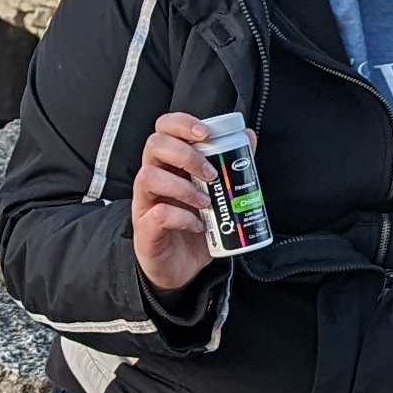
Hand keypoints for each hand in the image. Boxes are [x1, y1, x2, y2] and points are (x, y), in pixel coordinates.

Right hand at [129, 111, 225, 295]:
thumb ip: (230, 165)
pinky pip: (158, 214)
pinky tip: (198, 225)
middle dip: (186, 154)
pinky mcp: (145, 229)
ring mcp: (145, 203)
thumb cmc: (195, 227)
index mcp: (168, 164)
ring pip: (148, 176)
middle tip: (211, 173)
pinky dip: (183, 217)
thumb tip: (248, 136)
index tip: (206, 134)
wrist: (181, 269)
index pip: (164, 128)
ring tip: (206, 202)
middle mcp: (152, 178)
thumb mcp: (217, 194)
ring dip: (183, 186)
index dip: (182, 123)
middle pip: (154, 145)